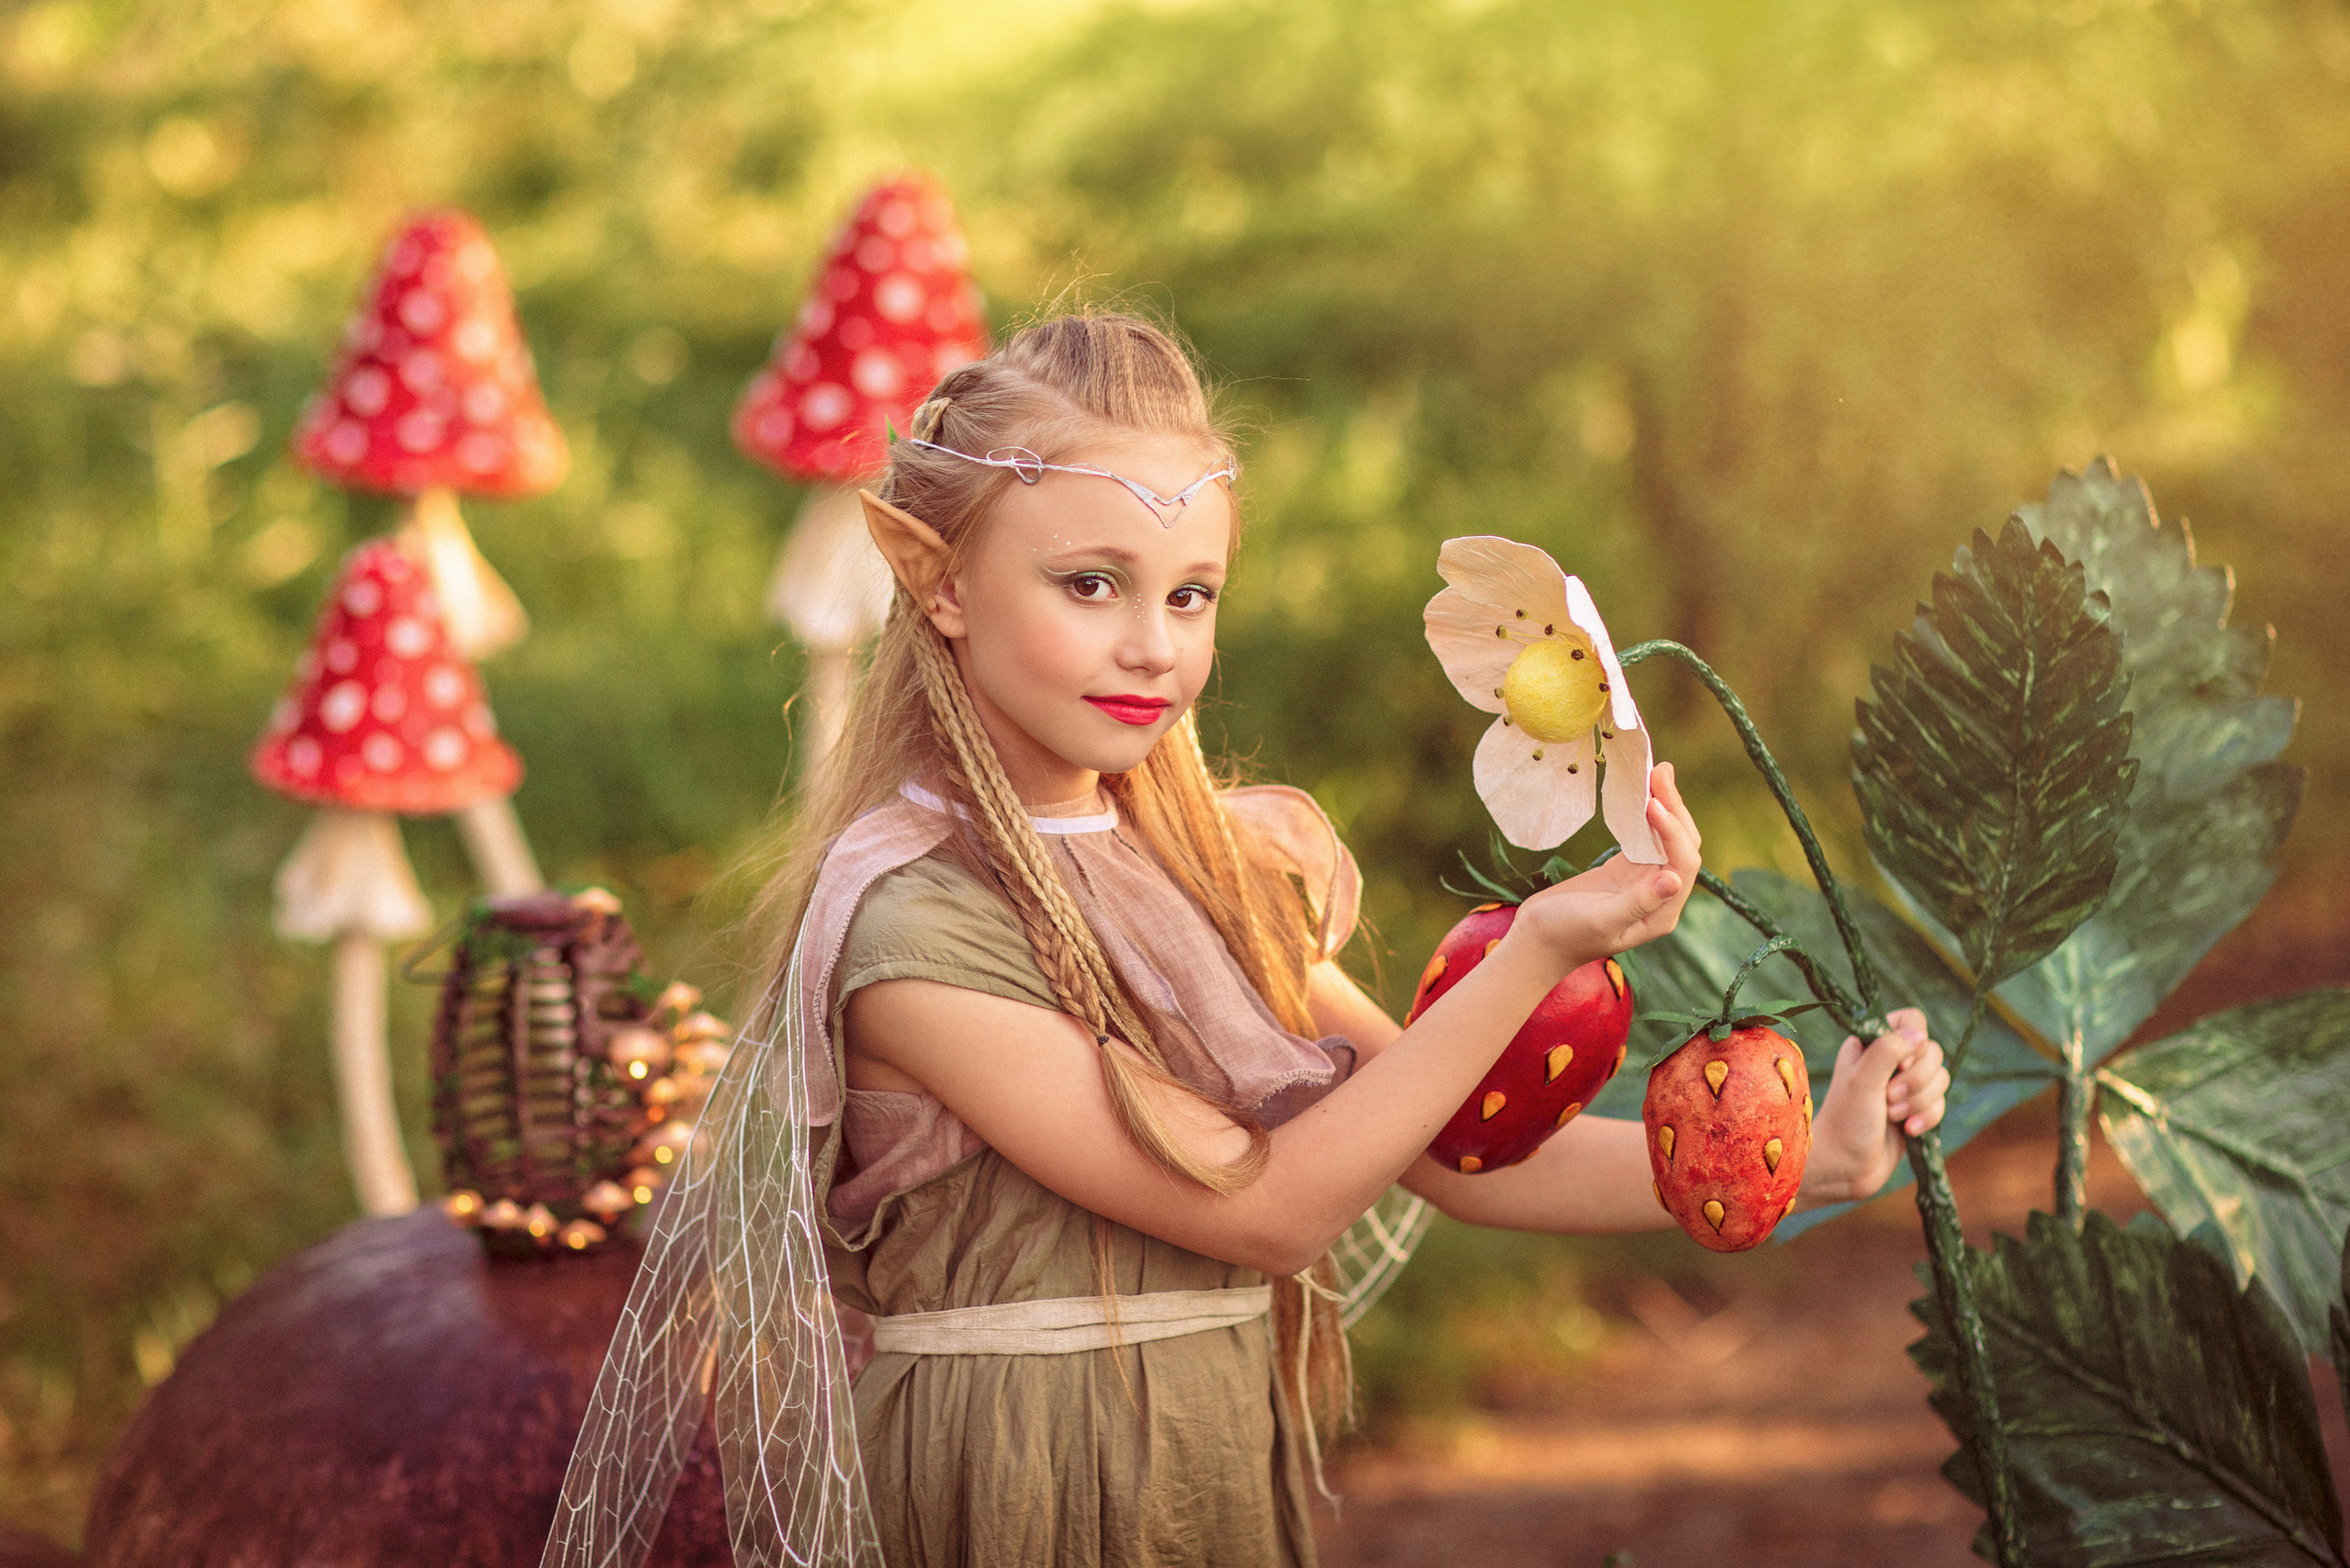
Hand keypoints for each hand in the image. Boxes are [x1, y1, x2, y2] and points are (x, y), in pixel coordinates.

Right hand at [1510, 763, 1700, 973]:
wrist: (1538, 940)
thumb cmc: (1565, 935)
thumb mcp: (1601, 920)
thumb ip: (1638, 902)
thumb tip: (1675, 879)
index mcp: (1662, 912)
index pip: (1683, 864)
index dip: (1673, 831)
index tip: (1651, 803)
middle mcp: (1661, 896)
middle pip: (1681, 845)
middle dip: (1674, 809)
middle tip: (1659, 771)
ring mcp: (1644, 881)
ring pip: (1666, 838)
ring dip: (1665, 806)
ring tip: (1657, 772)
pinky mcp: (1626, 870)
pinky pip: (1646, 838)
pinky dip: (1647, 815)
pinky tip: (1642, 794)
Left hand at [1798, 1008, 1949, 1204]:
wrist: (1844, 1167)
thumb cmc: (1846, 1120)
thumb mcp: (1862, 1080)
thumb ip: (1888, 1050)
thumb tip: (1919, 1033)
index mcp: (1871, 1044)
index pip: (1911, 1020)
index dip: (1914, 1043)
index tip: (1899, 1066)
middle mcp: (1889, 1061)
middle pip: (1933, 1052)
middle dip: (1917, 1081)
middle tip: (1888, 1099)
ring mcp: (1904, 1086)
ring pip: (1941, 1080)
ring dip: (1920, 1102)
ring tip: (1893, 1117)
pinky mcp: (1915, 1110)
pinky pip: (1940, 1104)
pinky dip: (1927, 1118)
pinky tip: (1907, 1131)